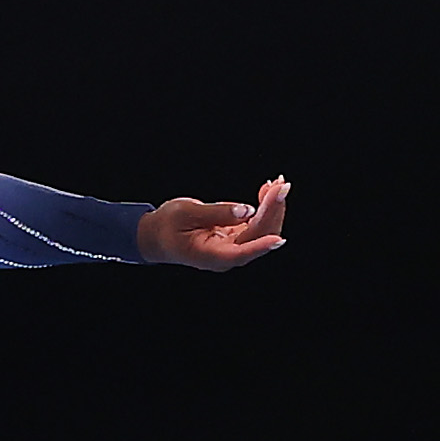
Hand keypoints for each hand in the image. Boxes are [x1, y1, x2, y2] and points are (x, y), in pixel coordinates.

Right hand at [141, 178, 288, 268]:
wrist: (158, 235)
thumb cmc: (168, 225)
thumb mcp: (187, 213)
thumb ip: (218, 213)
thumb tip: (247, 211)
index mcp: (212, 256)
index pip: (241, 253)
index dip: (260, 247)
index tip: (277, 240)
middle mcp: (228, 255)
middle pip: (258, 236)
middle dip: (272, 210)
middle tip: (281, 185)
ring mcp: (234, 247)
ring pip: (262, 230)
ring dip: (272, 207)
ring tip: (278, 184)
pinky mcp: (236, 237)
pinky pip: (257, 224)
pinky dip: (264, 207)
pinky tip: (268, 191)